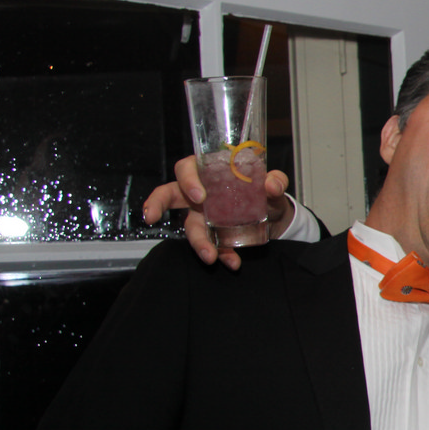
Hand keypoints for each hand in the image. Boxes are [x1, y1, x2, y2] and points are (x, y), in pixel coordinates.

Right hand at [141, 155, 294, 269]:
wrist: (276, 215)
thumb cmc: (266, 191)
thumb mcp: (274, 183)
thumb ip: (275, 181)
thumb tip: (271, 185)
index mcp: (210, 173)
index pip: (187, 168)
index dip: (187, 180)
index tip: (198, 196)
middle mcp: (201, 194)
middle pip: (168, 194)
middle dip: (156, 203)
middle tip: (152, 217)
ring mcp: (203, 216)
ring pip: (191, 228)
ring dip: (199, 243)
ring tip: (211, 257)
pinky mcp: (213, 235)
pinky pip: (211, 245)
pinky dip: (222, 255)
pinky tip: (232, 261)